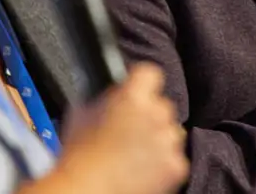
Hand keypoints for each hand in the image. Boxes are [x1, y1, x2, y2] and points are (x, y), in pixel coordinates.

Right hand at [30, 63, 188, 193]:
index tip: (136, 90)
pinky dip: (163, 163)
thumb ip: (105, 96)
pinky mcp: (176, 165)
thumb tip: (111, 91)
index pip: (150, 73)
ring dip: (158, 138)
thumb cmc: (79, 156)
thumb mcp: (82, 111)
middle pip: (162, 104)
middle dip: (149, 115)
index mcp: (133, 96)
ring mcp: (168, 140)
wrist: (88, 190)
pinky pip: (175, 156)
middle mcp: (156, 114)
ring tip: (135, 153)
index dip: (141, 83)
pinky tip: (142, 169)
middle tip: (130, 130)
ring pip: (171, 130)